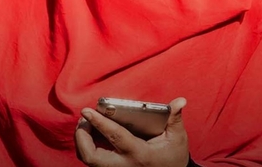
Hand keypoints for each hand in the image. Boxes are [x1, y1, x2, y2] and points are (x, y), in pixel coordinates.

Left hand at [74, 97, 188, 166]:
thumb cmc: (173, 157)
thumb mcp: (177, 139)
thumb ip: (175, 119)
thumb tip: (180, 101)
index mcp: (139, 154)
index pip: (115, 137)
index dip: (99, 122)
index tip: (86, 111)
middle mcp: (124, 166)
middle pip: (92, 157)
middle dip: (82, 137)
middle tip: (83, 120)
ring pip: (89, 161)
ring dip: (82, 142)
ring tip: (85, 124)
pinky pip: (93, 162)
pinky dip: (87, 148)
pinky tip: (91, 134)